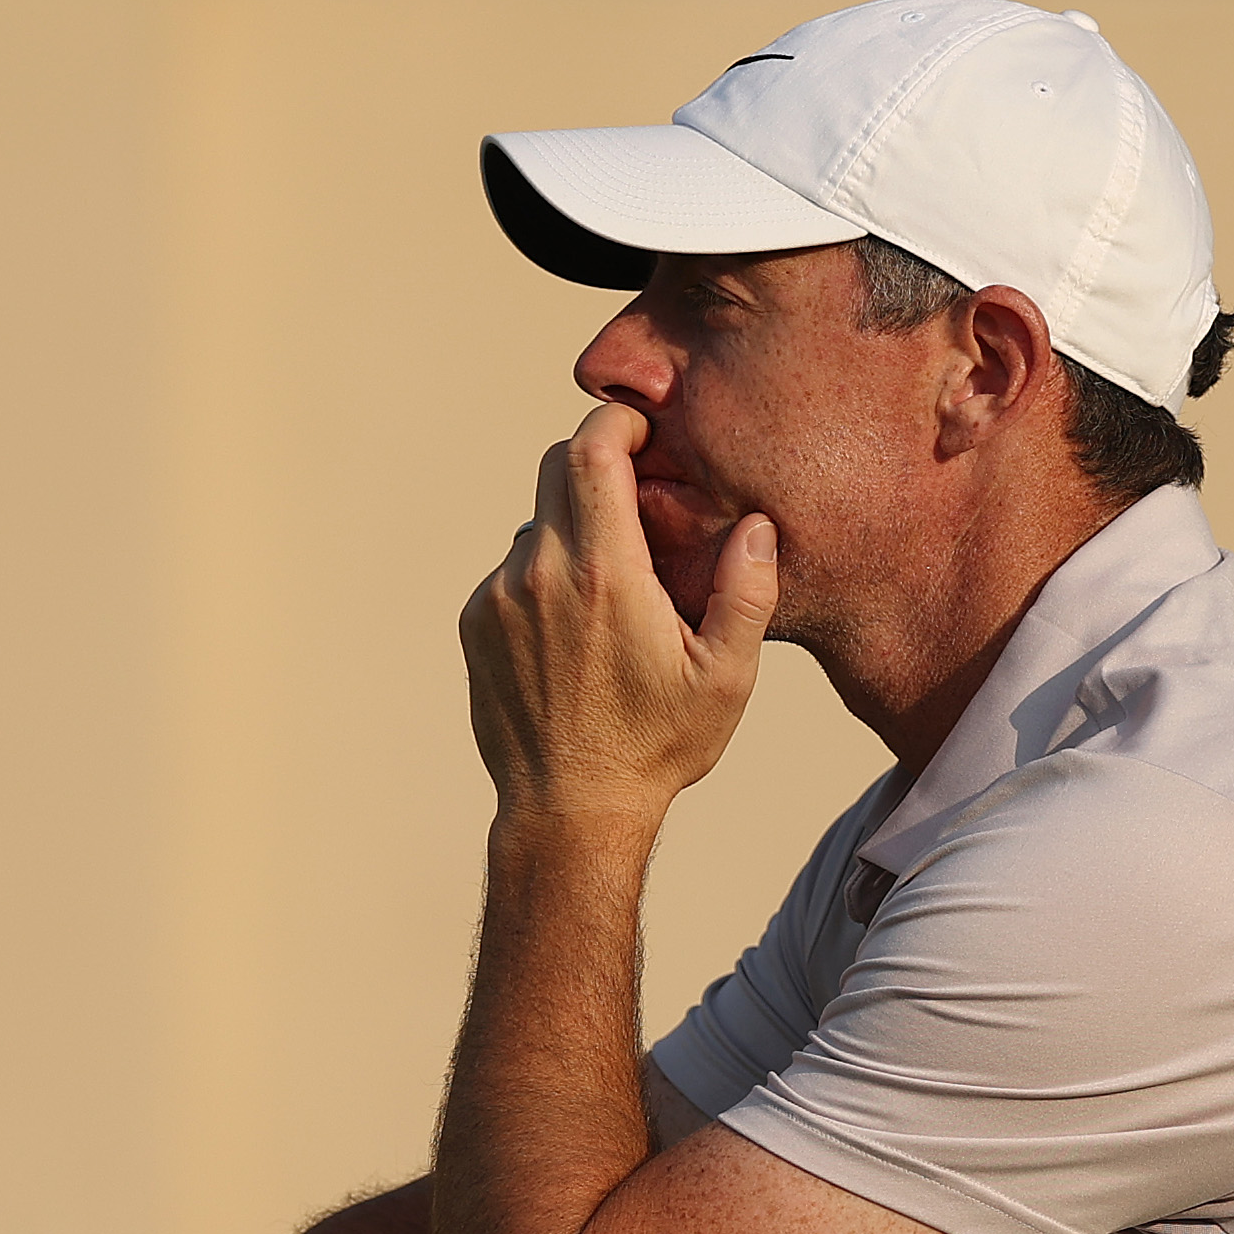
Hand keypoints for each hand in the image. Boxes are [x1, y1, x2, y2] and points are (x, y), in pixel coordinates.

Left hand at [465, 402, 776, 827]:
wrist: (569, 811)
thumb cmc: (657, 746)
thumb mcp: (726, 677)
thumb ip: (747, 592)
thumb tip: (757, 526)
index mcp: (606, 572)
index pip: (591, 450)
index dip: (617, 422)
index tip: (643, 430)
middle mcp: (542, 572)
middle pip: (555, 468)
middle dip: (597, 464)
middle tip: (637, 494)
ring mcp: (499, 597)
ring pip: (536, 523)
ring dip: (573, 531)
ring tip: (614, 587)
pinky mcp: (476, 623)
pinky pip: (512, 571)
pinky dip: (545, 577)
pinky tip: (577, 631)